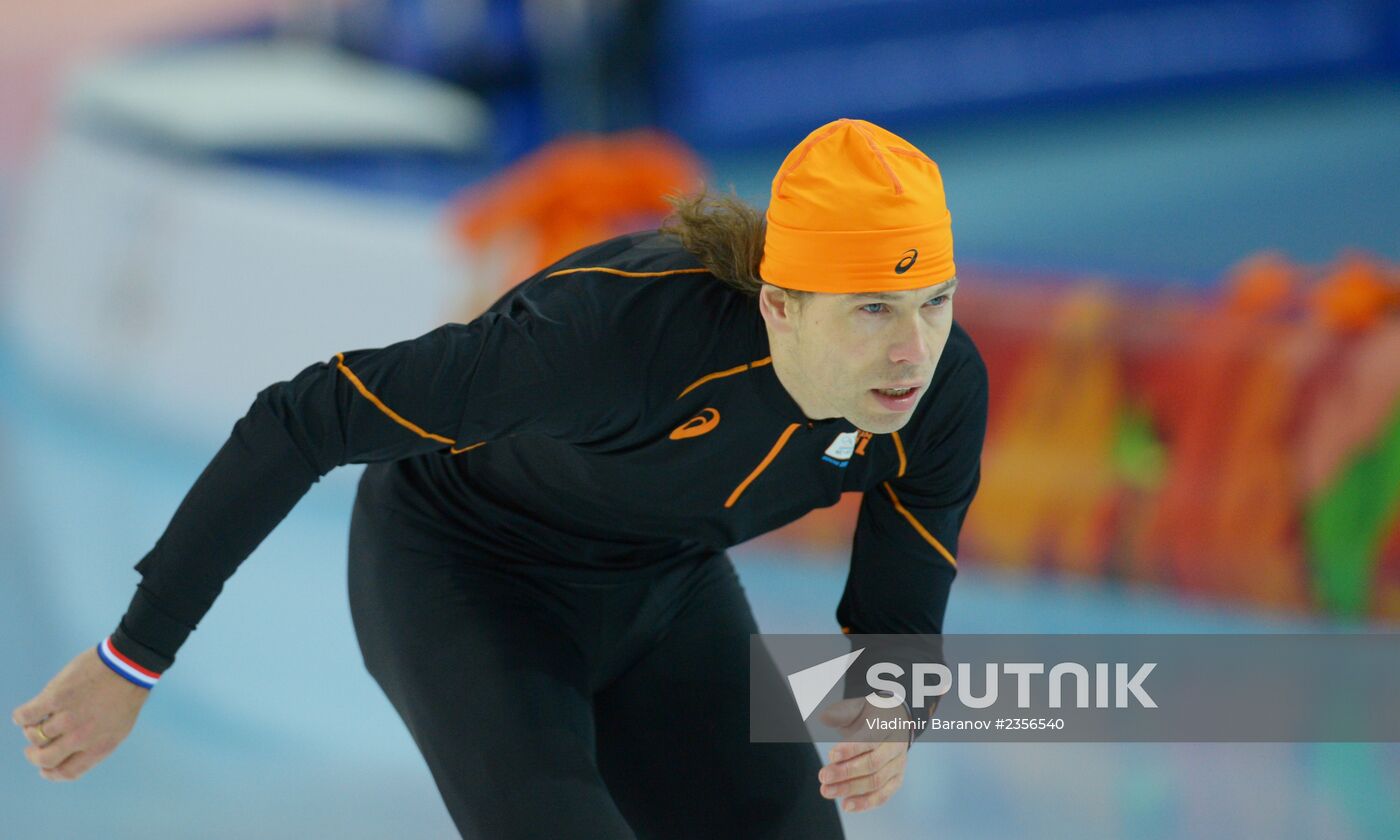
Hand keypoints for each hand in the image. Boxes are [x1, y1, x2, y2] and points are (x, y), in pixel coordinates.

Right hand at [12, 648, 150, 780]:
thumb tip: (70, 754)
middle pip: (45, 759)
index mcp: (100, 747)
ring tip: (37, 721)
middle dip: (34, 756)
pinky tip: (26, 714)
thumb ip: (95, 744)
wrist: (130, 665)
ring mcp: (68, 718)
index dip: (50, 773)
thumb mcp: (118, 729)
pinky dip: (21, 717)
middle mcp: (82, 737)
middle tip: (31, 749)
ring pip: (34, 736)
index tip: (44, 769)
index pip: (67, 772)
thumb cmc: (125, 695)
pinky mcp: (55, 697)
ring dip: (32, 730)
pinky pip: (26, 716)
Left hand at [815, 696, 909, 813]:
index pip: (870, 739)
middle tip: (823, 777)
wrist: (895, 722)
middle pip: (872, 764)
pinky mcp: (896, 780)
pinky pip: (883, 795)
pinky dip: (865, 803)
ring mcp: (898, 765)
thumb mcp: (858, 708)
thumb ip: (841, 713)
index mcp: (886, 726)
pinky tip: (847, 805)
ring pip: (876, 782)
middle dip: (845, 772)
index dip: (851, 749)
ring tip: (828, 791)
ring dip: (850, 789)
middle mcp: (895, 747)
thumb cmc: (871, 716)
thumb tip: (824, 718)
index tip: (832, 755)